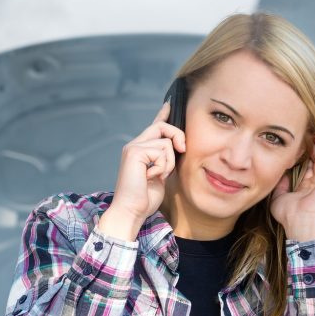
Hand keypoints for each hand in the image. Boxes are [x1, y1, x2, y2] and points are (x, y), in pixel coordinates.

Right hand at [99, 102, 185, 239]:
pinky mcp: (135, 152)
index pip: (154, 127)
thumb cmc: (144, 199)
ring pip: (166, 143)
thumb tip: (176, 147)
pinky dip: (162, 167)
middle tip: (183, 149)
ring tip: (157, 176)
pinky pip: (161, 151)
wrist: (131, 211)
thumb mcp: (160, 175)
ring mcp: (133, 147)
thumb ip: (165, 160)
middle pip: (162, 127)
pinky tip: (151, 177)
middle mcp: (135, 145)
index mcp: (140, 150)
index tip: (169, 104)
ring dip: (169, 163)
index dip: (163, 115)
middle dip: (177, 136)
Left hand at [270, 132, 314, 240]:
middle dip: (314, 147)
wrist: (301, 222)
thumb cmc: (289, 215)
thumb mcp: (278, 196)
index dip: (304, 154)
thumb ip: (280, 184)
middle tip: (307, 134)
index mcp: (307, 188)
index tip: (297, 143)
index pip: (309, 167)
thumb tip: (281, 172)